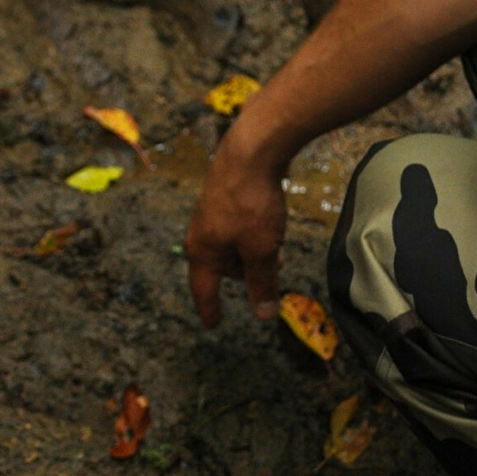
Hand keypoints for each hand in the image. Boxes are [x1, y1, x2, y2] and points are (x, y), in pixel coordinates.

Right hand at [186, 133, 287, 328]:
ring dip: (252, 252)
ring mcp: (210, 214)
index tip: (214, 324)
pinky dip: (251, 234)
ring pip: (231, 246)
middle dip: (246, 274)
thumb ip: (261, 283)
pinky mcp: (223, 197)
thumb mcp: (261, 250)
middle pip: (222, 268)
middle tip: (274, 268)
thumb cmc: (252, 204)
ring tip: (276, 243)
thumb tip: (262, 315)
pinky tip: (269, 223)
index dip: (210, 309)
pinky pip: (235, 228)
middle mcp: (201, 234)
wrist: (251, 151)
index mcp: (203, 251)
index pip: (204, 290)